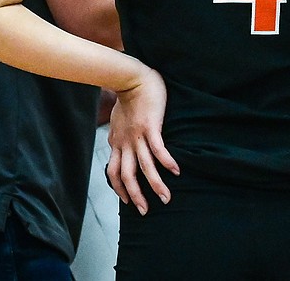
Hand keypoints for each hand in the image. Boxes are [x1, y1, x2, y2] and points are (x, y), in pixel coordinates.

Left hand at [106, 66, 178, 214]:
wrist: (131, 77)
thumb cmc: (127, 96)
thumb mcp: (117, 120)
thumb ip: (118, 133)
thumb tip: (117, 140)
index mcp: (117, 142)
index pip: (113, 172)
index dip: (119, 188)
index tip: (126, 200)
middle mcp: (126, 143)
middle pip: (127, 175)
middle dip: (136, 196)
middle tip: (145, 210)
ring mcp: (138, 136)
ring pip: (144, 167)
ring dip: (155, 184)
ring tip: (166, 198)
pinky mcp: (151, 127)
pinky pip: (159, 149)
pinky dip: (167, 162)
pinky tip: (176, 171)